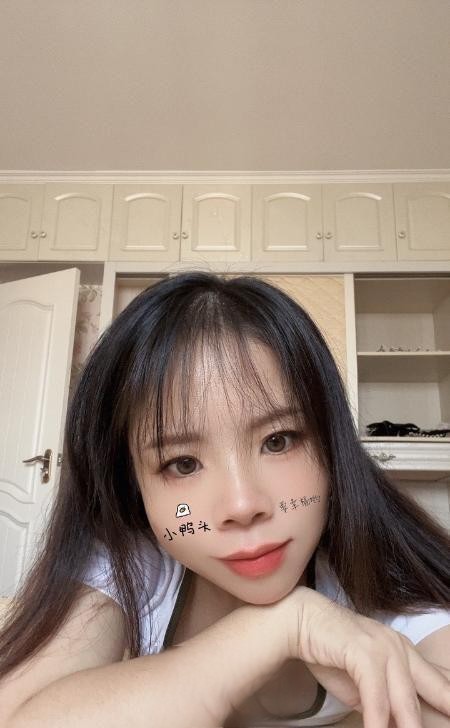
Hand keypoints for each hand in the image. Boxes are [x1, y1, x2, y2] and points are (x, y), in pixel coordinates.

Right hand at [284, 586, 449, 727]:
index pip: (440, 685)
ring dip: (409, 727)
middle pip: (433, 693)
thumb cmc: (332, 653)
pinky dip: (377, 720)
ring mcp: (384, 648)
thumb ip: (385, 703)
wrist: (303, 621)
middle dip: (433, 719)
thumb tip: (400, 725)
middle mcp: (401, 648)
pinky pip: (376, 696)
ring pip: (405, 700)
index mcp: (406, 653)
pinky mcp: (364, 652)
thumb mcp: (366, 685)